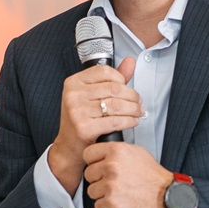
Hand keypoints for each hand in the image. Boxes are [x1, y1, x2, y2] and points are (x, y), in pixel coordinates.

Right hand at [48, 57, 141, 194]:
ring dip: (133, 109)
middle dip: (132, 96)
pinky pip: (115, 121)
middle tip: (139, 102)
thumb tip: (130, 61)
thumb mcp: (92, 95)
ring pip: (117, 105)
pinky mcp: (84, 128)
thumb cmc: (83, 118)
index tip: (127, 88)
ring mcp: (77, 111)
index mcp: (73, 82)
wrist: (69, 147)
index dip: (121, 79)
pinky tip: (133, 121)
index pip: (104, 71)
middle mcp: (73, 94)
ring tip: (138, 112)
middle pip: (114, 88)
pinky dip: (129, 121)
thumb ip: (111, 78)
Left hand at [83, 141, 172, 207]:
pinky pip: (98, 205)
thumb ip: (117, 151)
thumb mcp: (137, 152)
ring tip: (118, 192)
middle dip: (98, 179)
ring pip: (91, 191)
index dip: (93, 162)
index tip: (98, 166)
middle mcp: (112, 166)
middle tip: (112, 182)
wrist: (167, 195)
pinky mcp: (111, 202)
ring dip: (102, 194)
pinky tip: (119, 201)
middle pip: (88, 174)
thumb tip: (102, 152)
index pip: (88, 154)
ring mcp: (110, 185)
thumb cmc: (153, 176)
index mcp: (116, 151)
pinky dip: (107, 207)